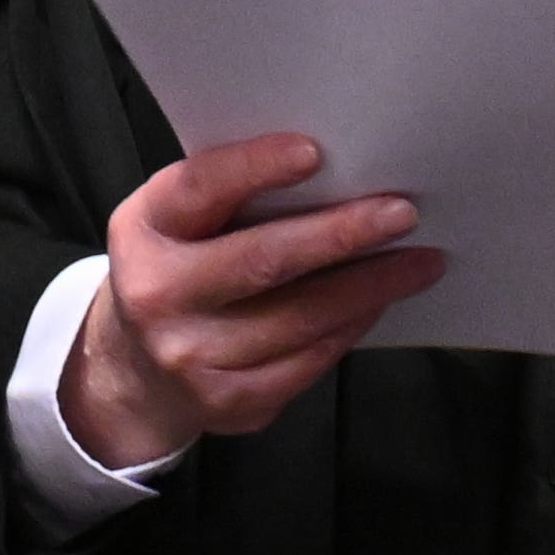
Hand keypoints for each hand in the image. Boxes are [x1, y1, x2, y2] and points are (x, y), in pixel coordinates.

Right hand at [57, 137, 442, 468]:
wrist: (135, 368)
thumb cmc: (179, 268)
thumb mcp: (177, 221)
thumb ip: (230, 195)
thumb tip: (336, 170)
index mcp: (144, 230)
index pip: (199, 188)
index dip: (255, 167)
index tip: (315, 152)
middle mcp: (157, 295)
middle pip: (263, 260)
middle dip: (341, 234)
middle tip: (402, 213)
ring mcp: (189, 356)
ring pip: (299, 317)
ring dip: (369, 287)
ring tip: (419, 262)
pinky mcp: (226, 401)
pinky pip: (306, 362)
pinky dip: (350, 328)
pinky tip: (378, 303)